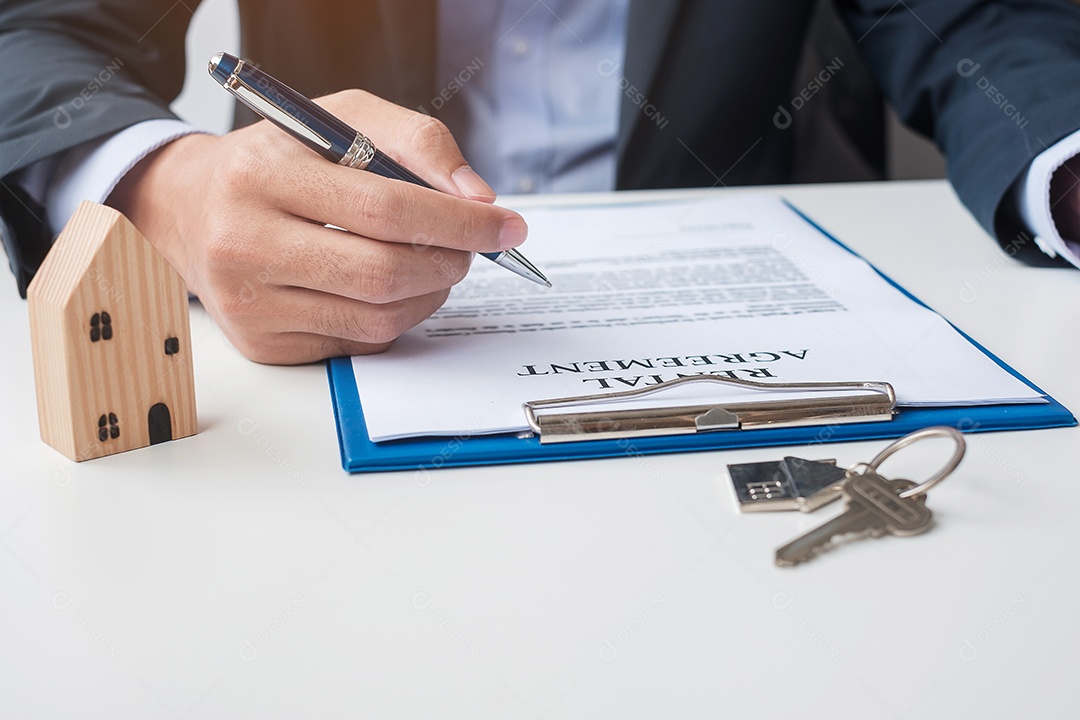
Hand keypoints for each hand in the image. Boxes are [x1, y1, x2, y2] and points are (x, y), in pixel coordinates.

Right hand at [108, 90, 526, 363]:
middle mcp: (245, 242)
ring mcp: (250, 303)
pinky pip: (358, 343)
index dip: (459, 222)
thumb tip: (477, 197)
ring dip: (429, 294)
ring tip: (433, 264)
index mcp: (264, 174)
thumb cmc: (280, 160)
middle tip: (469, 248)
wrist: (191, 209)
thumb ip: (416, 141)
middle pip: (384, 273)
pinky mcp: (263, 344)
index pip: (386, 209)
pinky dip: (394, 318)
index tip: (507, 225)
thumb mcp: (340, 119)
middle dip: (448, 262)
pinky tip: (388, 288)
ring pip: (377, 318)